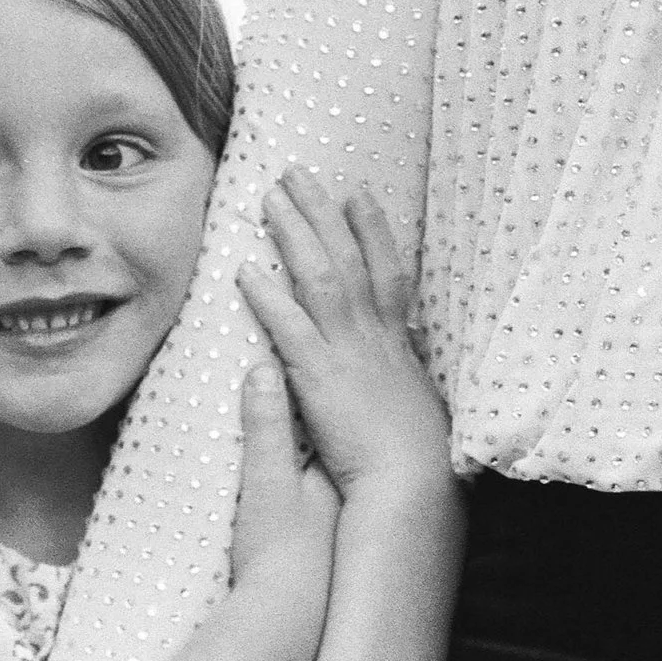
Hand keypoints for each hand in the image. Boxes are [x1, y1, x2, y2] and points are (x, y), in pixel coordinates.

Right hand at [228, 354, 338, 602]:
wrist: (290, 625)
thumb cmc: (278, 554)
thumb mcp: (265, 481)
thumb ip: (267, 426)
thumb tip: (264, 368)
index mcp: (336, 473)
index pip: (333, 419)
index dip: (321, 395)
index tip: (307, 373)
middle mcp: (347, 501)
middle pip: (340, 455)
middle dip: (334, 432)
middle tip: (324, 408)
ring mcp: (339, 535)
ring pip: (338, 490)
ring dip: (327, 474)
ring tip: (314, 457)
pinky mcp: (324, 564)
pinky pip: (324, 523)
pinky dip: (317, 510)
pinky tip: (304, 514)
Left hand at [237, 168, 451, 502]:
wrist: (413, 486)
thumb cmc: (416, 464)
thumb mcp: (417, 409)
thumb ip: (402, 380)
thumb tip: (400, 363)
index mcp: (398, 345)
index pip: (386, 272)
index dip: (372, 231)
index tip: (356, 195)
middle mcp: (375, 338)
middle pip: (348, 259)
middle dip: (322, 212)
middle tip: (297, 174)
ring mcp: (348, 353)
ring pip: (320, 278)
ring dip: (294, 235)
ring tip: (269, 199)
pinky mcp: (320, 378)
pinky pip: (290, 327)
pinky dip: (268, 296)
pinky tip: (244, 270)